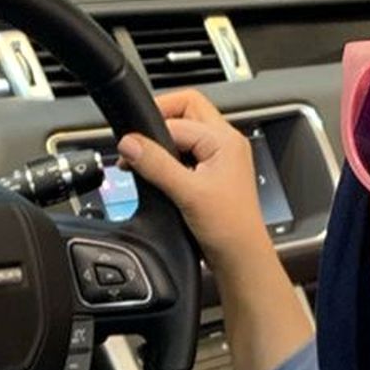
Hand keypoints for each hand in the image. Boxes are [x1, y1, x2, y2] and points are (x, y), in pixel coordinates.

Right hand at [117, 90, 270, 267]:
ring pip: (186, 132)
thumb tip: (129, 143)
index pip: (178, 119)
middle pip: (186, 111)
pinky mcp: (212, 174)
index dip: (150, 132)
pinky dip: (169, 159)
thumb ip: (156, 165)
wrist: (240, 258)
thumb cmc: (229, 228)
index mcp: (224, 140)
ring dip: (163, 143)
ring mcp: (220, 158)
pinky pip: (188, 153)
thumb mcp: (187, 193)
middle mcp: (225, 143)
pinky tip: (158, 175)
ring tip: (144, 161)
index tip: (129, 149)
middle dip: (159, 121)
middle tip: (137, 139)